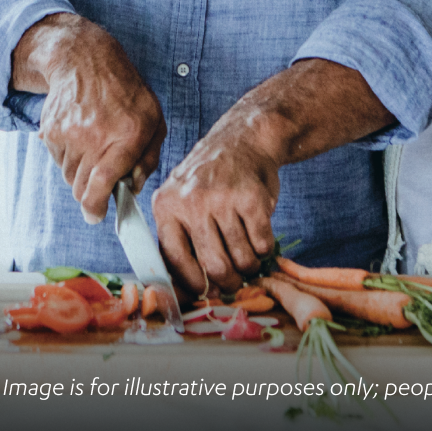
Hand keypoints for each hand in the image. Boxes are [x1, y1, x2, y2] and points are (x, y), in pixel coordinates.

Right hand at [12, 13, 165, 224]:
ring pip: (68, 177)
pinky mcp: (51, 131)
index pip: (102, 183)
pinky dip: (68, 157)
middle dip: (90, 193)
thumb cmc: (126, 92)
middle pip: (81, 189)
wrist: (86, 60)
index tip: (96, 215)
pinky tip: (80, 134)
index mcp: (129, 133)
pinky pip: (57, 161)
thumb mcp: (154, 119)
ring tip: (94, 146)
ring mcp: (70, 133)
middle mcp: (97, 134)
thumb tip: (134, 187)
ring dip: (80, 172)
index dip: (96, 207)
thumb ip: (149, 158)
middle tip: (100, 179)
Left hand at [151, 121, 279, 293]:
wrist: (244, 138)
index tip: (205, 292)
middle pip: (213, 265)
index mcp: (166, 205)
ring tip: (249, 258)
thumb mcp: (181, 198)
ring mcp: (222, 198)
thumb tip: (182, 291)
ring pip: (240, 257)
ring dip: (249, 265)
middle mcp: (191, 201)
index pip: (174, 260)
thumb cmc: (211, 178)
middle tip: (235, 282)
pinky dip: (265, 248)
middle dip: (228, 282)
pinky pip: (262, 242)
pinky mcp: (252, 197)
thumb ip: (179, 237)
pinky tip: (260, 237)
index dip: (192, 284)